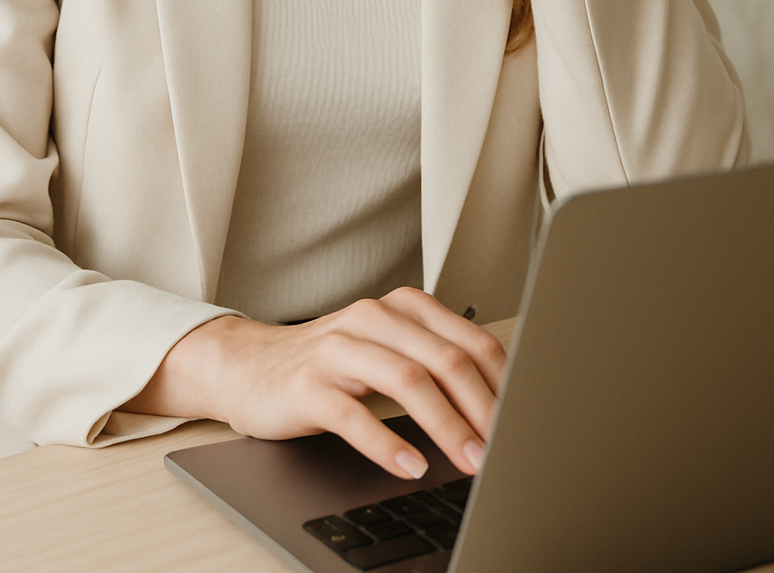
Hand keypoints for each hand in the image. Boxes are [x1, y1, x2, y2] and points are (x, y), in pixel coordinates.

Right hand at [126, 286, 505, 479]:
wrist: (248, 366)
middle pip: (443, 359)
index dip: (502, 382)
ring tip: (471, 461)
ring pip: (406, 380)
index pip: (468, 340)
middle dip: (482, 408)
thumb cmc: (328, 364)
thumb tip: (497, 406)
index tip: (525, 420)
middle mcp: (372, 318)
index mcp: (400, 307)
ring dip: (446, 426)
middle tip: (505, 449)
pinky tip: (411, 466)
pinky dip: (388, 443)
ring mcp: (338, 348)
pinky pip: (354, 414)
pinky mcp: (308, 385)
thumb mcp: (384, 352)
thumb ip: (433, 365)